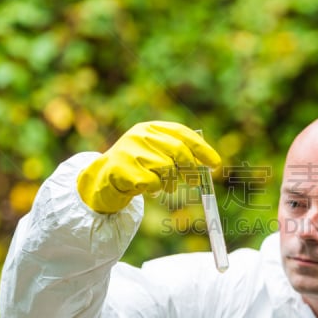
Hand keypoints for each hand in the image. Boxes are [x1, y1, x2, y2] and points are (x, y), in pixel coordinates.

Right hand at [76, 121, 221, 212]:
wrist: (101, 180)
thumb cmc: (136, 168)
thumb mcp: (155, 155)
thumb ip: (177, 155)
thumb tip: (206, 167)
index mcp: (150, 127)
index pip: (181, 133)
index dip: (201, 148)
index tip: (216, 164)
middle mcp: (140, 135)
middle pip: (177, 150)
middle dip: (191, 168)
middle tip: (196, 182)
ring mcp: (129, 151)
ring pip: (166, 168)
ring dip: (170, 182)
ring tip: (164, 186)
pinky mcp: (122, 169)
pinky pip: (152, 183)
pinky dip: (155, 190)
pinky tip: (146, 189)